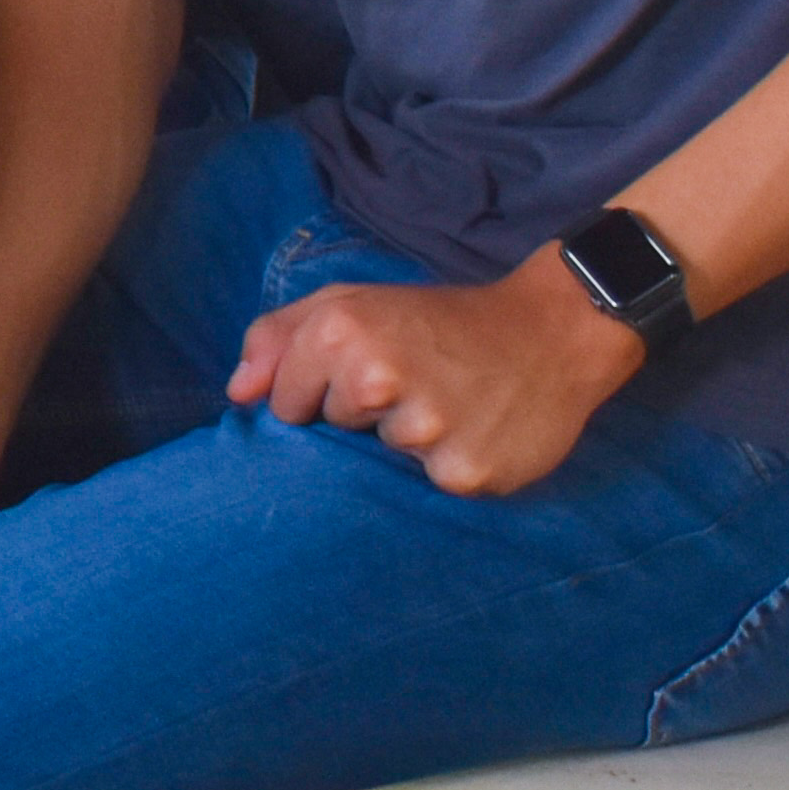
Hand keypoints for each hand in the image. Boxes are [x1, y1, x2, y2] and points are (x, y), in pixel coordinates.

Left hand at [227, 261, 643, 496]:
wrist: (552, 333)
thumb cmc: (438, 321)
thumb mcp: (352, 304)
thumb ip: (279, 338)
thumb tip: (236, 394)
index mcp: (340, 330)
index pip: (285, 404)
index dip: (321, 394)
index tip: (367, 374)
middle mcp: (377, 376)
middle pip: (334, 430)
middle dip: (365, 414)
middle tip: (419, 381)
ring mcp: (424, 428)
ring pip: (383, 458)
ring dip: (410, 440)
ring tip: (451, 402)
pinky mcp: (465, 472)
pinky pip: (431, 484)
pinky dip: (449, 464)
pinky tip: (477, 430)